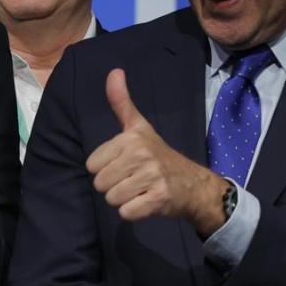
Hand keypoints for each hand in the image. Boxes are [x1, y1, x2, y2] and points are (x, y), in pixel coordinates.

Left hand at [87, 69, 230, 233]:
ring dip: (124, 200)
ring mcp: (151, 178)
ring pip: (112, 199)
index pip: (92, 165)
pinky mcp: (157, 199)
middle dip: (114, 186)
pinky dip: (135, 212)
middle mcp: (141, 155)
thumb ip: (122, 103)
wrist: (193, 184)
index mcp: (131, 138)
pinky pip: (127, 213)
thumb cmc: (160, 155)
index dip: (106, 168)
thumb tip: (114, 71)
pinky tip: (148, 202)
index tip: (126, 165)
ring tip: (141, 190)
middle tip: (134, 180)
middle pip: (100, 184)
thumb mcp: (139, 127)